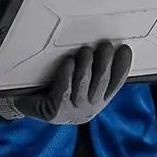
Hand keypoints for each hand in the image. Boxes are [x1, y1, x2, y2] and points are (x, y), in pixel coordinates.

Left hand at [3, 42, 132, 124]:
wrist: (31, 108)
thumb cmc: (60, 90)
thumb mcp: (82, 82)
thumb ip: (95, 68)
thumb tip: (108, 44)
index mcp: (100, 99)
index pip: (116, 82)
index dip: (122, 66)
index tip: (124, 49)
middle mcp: (89, 107)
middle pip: (101, 81)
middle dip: (105, 62)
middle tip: (105, 45)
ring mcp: (72, 111)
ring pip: (83, 83)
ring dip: (86, 65)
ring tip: (86, 50)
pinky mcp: (54, 112)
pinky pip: (63, 90)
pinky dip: (67, 74)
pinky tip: (69, 62)